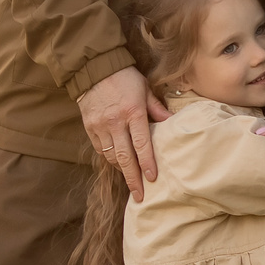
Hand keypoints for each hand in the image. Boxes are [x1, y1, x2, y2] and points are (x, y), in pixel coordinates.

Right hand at [78, 67, 167, 200]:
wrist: (94, 68)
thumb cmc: (125, 78)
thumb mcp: (146, 89)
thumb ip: (158, 109)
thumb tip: (174, 122)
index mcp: (133, 112)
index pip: (141, 144)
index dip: (147, 163)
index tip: (152, 179)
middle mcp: (115, 122)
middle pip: (125, 158)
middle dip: (133, 179)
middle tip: (140, 196)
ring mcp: (100, 126)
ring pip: (111, 156)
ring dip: (122, 170)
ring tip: (132, 180)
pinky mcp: (89, 127)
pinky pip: (100, 149)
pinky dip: (110, 158)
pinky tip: (118, 163)